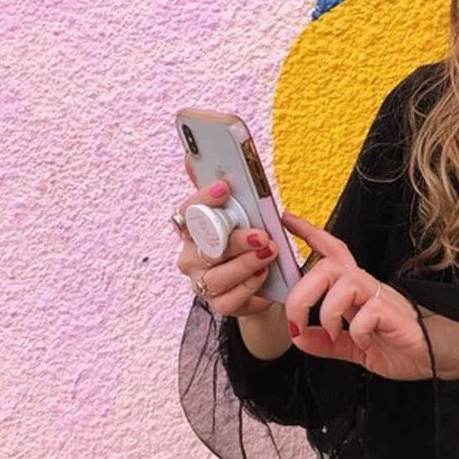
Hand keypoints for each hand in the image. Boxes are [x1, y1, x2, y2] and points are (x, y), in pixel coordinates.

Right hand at [174, 155, 277, 317]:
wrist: (267, 278)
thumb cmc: (249, 236)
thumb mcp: (243, 209)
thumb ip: (221, 185)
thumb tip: (191, 154)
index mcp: (193, 228)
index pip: (189, 210)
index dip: (205, 198)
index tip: (226, 187)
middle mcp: (191, 255)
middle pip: (206, 246)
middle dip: (235, 239)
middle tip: (261, 234)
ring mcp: (202, 281)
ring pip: (217, 275)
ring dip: (246, 263)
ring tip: (269, 253)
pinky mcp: (219, 303)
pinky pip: (229, 298)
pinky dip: (250, 285)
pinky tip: (263, 274)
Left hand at [279, 212, 434, 380]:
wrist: (441, 356)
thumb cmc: (403, 345)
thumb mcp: (354, 348)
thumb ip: (326, 343)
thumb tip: (298, 336)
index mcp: (358, 291)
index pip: (332, 252)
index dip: (310, 234)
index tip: (286, 219)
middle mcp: (369, 287)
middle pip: (329, 265)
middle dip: (303, 290)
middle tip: (295, 320)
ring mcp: (384, 299)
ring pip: (346, 282)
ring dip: (327, 310)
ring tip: (331, 333)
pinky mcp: (396, 315)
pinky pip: (368, 312)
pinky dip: (356, 330)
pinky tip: (362, 341)